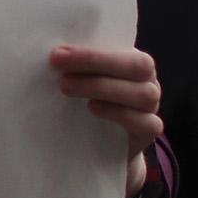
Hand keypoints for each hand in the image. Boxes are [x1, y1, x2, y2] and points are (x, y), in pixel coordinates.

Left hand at [50, 43, 163, 197]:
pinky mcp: (150, 131)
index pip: (122, 50)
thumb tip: (45, 53)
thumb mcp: (85, 81)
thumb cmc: (90, 103)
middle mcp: (148, 81)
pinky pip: (146, 123)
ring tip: (67, 88)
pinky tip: (93, 109)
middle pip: (138, 66)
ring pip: (143, 94)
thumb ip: (78, 67)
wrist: (103, 147)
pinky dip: (120, 114)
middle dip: (96, 63)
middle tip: (59, 69)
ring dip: (102, 87)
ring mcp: (152, 107)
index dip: (91, 53)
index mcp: (134, 62)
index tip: (57, 54)